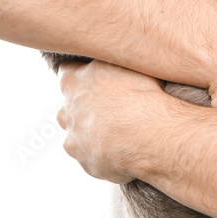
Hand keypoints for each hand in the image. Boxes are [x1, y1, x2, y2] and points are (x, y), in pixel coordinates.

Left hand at [55, 59, 168, 183]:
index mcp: (73, 82)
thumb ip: (112, 60)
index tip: (95, 76)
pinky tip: (126, 150)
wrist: (149, 133)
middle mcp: (67, 112)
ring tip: (121, 133)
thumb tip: (114, 53)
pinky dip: (106, 156)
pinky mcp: (88, 164)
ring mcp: (76, 141)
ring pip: (78, 137)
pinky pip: (94, 159)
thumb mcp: (127, 63)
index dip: (81, 73)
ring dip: (92, 135)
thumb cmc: (141, 94)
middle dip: (84, 109)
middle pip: (68, 108)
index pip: (67, 72)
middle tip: (111, 107)